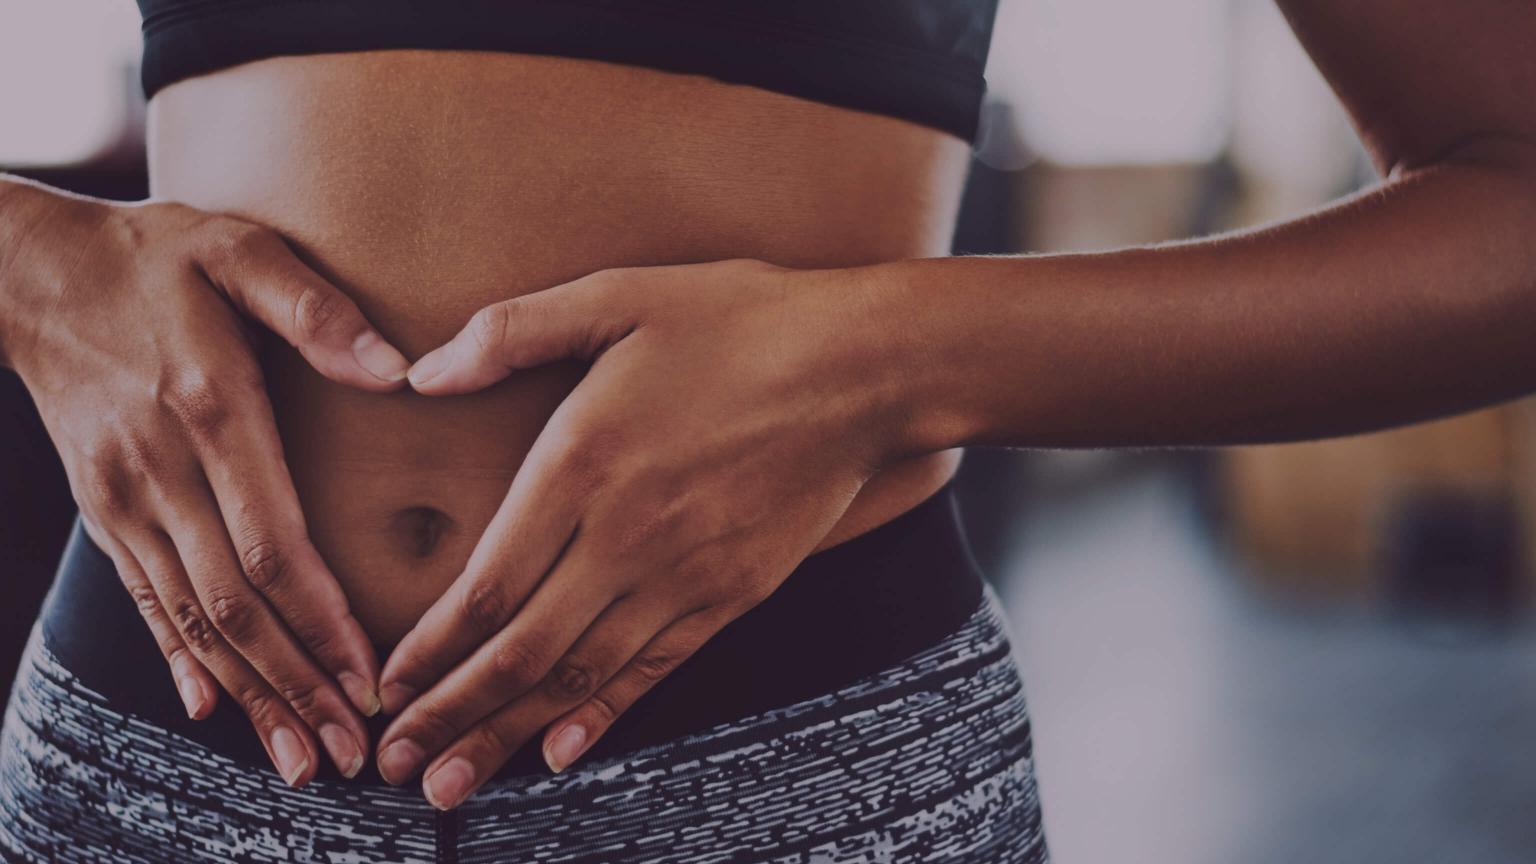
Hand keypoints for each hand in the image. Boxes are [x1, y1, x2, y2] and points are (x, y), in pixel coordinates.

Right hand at [1, 185, 410, 784]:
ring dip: (250, 694)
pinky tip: (212, 706)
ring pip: (193, 620)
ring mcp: (125, 499)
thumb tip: (396, 369)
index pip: (271, 547)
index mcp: (209, 414)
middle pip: (236, 606)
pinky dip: (181, 657)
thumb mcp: (239, 250)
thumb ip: (317, 310)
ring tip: (300, 758)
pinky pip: (146, 598)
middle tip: (350, 755)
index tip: (368, 680)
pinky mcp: (105, 510)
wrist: (28, 271)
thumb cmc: (155, 256)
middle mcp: (161, 473)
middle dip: (296, 687)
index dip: (320, 623)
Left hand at [374, 258, 925, 807]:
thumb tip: (420, 374)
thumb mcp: (619, 295)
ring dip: (508, 735)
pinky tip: (560, 751)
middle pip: (519, 652)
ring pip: (580, 677)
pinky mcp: (732, 592)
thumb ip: (512, 331)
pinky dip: (602, 716)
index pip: (485, 586)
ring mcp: (684, 574)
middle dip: (448, 716)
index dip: (425, 651)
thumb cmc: (740, 319)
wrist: (865, 367)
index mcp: (582, 464)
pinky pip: (654, 669)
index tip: (382, 690)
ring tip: (452, 787)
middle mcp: (625, 536)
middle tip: (392, 768)